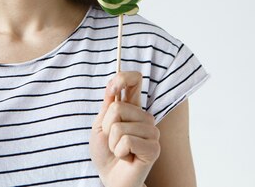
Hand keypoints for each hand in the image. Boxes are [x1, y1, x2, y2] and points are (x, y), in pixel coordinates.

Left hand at [89, 72, 159, 186]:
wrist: (110, 177)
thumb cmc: (105, 152)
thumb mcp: (100, 125)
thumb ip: (108, 106)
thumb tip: (114, 84)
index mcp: (132, 107)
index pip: (135, 80)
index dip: (123, 78)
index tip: (112, 88)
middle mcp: (144, 117)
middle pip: (117, 107)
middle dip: (106, 127)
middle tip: (112, 140)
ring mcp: (151, 131)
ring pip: (120, 126)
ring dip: (112, 142)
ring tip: (119, 150)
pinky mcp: (154, 147)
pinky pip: (127, 141)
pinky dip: (119, 151)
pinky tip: (126, 157)